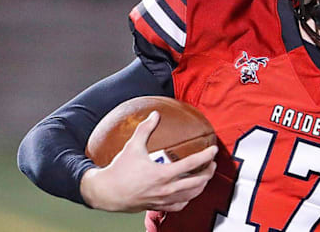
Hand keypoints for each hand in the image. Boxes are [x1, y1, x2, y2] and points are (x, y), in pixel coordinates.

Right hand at [80, 111, 217, 212]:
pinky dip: (188, 198)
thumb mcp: (132, 146)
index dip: (206, 156)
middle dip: (209, 172)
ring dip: (202, 185)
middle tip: (213, 163)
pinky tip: (190, 192)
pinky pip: (179, 206)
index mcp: (162, 174)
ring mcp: (163, 200)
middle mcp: (166, 189)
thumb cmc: (119, 170)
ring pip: (191, 195)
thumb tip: (155, 114)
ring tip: (205, 176)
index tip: (214, 149)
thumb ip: (145, 129)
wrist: (106, 193)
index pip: (192, 164)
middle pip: (197, 182)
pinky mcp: (158, 207)